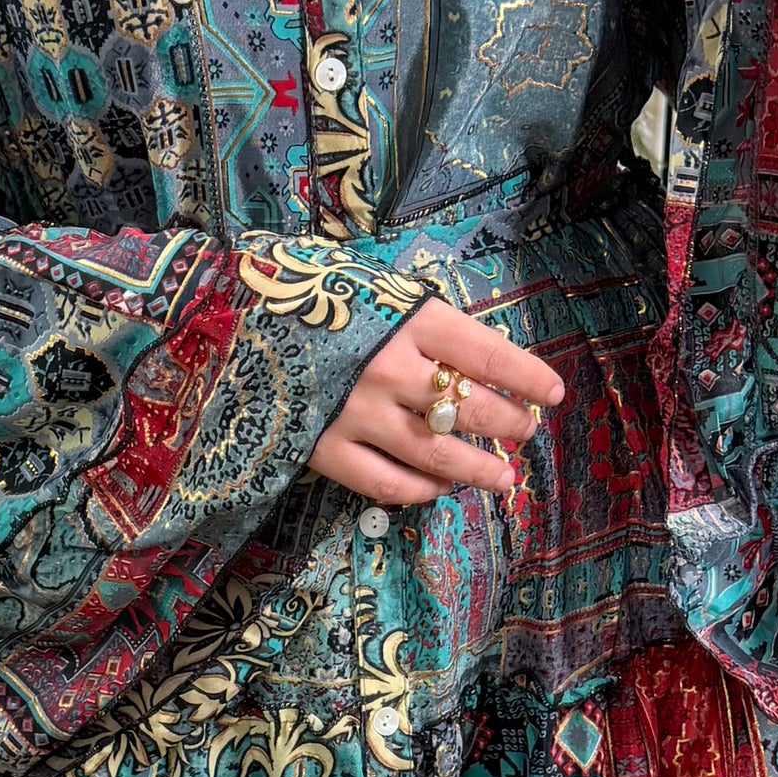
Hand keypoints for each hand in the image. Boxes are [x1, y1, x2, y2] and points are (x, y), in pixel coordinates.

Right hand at [309, 298, 563, 505]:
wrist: (225, 314)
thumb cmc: (307, 292)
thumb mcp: (372, 285)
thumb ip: (419, 320)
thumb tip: (472, 356)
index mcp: (405, 317)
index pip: (486, 352)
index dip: (527, 376)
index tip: (552, 393)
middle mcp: (388, 367)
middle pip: (468, 406)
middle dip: (508, 423)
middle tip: (525, 433)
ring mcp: (356, 413)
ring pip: (435, 453)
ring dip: (477, 469)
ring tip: (503, 478)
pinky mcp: (323, 448)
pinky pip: (386, 483)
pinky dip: (421, 491)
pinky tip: (439, 489)